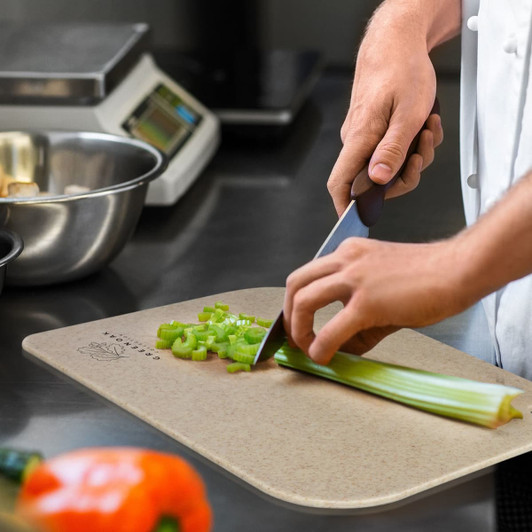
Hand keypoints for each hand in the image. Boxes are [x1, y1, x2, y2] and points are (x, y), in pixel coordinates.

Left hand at [283, 237, 468, 364]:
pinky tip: (323, 356)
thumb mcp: (381, 288)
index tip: (299, 323)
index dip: (296, 301)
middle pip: (295, 283)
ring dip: (297, 328)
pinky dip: (320, 346)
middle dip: (288, 314)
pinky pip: (331, 329)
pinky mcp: (367, 302)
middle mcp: (346, 259)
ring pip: (303, 300)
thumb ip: (357, 318)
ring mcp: (355, 279)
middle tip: (295, 337)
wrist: (458, 270)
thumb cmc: (427, 277)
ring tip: (306, 347)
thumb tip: (340, 347)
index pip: (308, 274)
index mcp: (348, 253)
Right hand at [327, 8, 443, 215]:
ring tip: (426, 130)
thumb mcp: (408, 113)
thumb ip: (392, 150)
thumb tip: (378, 180)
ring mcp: (364, 137)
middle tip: (421, 153)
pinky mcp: (374, 131)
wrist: (396, 43)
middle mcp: (356, 141)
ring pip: (388, 165)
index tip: (356, 221)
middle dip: (405, 175)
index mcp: (359, 139)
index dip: (345, 207)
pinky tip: (423, 125)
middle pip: (373, 180)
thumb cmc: (401, 71)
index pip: (340, 183)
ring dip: (414, 156)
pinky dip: (412, 144)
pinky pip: (392, 150)